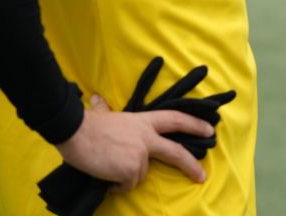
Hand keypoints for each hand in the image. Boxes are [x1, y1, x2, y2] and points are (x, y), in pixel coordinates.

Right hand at [57, 93, 210, 190]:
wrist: (75, 132)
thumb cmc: (88, 124)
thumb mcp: (105, 114)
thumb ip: (107, 110)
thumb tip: (97, 100)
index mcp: (143, 122)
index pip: (175, 120)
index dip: (193, 125)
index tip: (210, 130)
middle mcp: (147, 138)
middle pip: (175, 152)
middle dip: (191, 165)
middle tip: (202, 176)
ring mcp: (140, 154)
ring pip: (139, 175)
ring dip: (125, 176)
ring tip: (108, 165)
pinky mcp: (130, 170)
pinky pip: (126, 185)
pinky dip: (117, 185)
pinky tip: (105, 173)